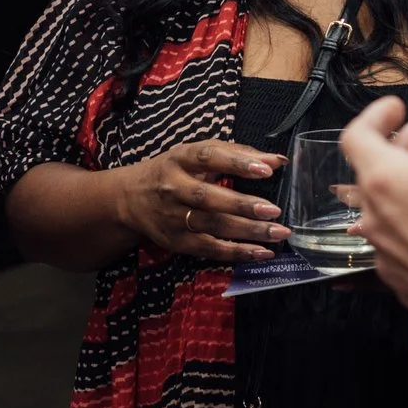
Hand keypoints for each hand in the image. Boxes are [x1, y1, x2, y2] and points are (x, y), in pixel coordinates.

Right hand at [112, 139, 289, 262]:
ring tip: (278, 233)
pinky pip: (210, 249)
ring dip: (247, 232)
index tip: (266, 169)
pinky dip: (237, 252)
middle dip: (243, 205)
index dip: (237, 163)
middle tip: (274, 210)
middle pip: (209, 198)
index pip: (209, 157)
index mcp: (180, 159)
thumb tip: (277, 161)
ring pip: (212, 226)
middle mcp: (174, 188)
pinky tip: (262, 252)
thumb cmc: (173, 172)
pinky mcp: (176, 242)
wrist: (130, 199)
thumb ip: (236, 154)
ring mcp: (173, 217)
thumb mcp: (196, 155)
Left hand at [341, 32, 407, 353]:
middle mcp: (376, 218)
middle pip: (369, 174)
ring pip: (385, 212)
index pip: (357, 135)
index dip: (376, 116)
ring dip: (407, 190)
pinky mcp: (407, 285)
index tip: (396, 110)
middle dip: (395, 149)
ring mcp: (389, 256)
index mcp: (386, 179)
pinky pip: (401, 247)